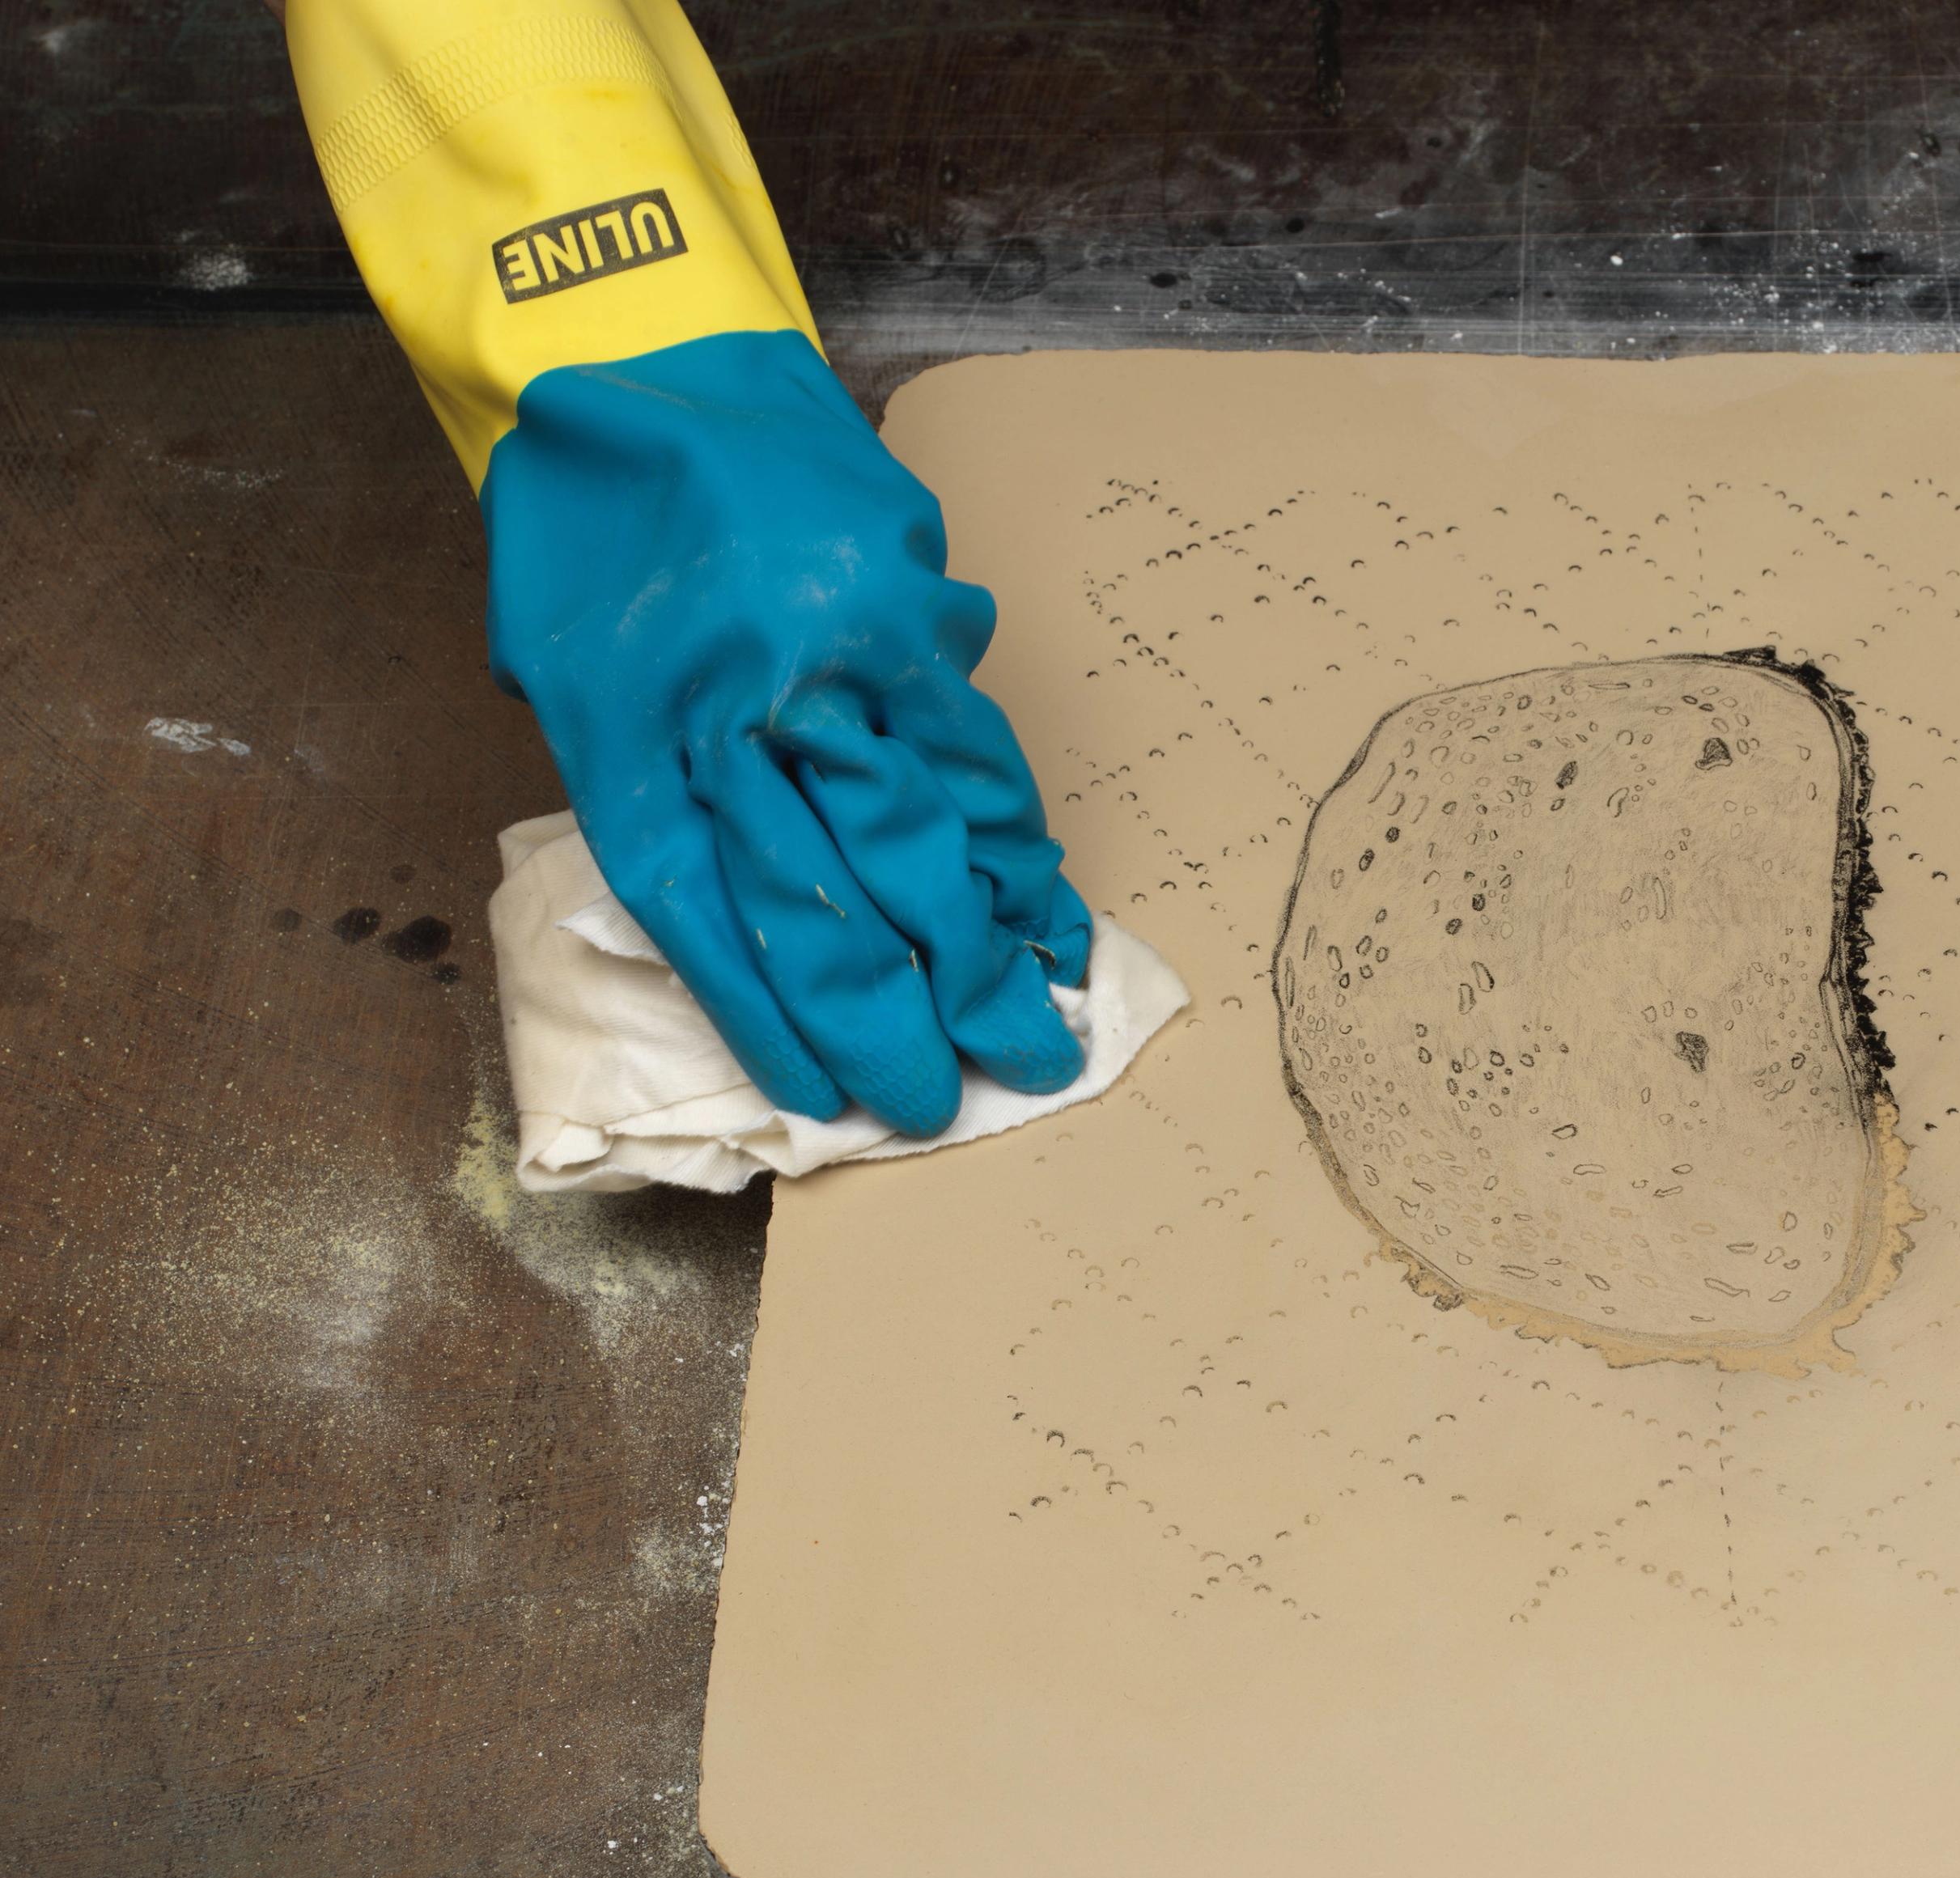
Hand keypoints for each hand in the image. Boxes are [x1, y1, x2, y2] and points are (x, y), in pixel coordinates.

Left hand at [483, 331, 1088, 1137]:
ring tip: (1038, 1029)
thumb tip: (762, 913)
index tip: (840, 1100)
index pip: (718, 924)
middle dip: (904, 1016)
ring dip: (984, 950)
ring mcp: (836, 663)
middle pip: (835, 901)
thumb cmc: (584, 536)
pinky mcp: (909, 617)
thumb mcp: (572, 684)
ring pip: (921, 840)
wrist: (625, 352)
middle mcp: (739, 713)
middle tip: (956, 1098)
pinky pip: (969, 754)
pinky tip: (1044, 906)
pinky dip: (1010, 840)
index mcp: (634, 745)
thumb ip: (661, 797)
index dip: (786, 1024)